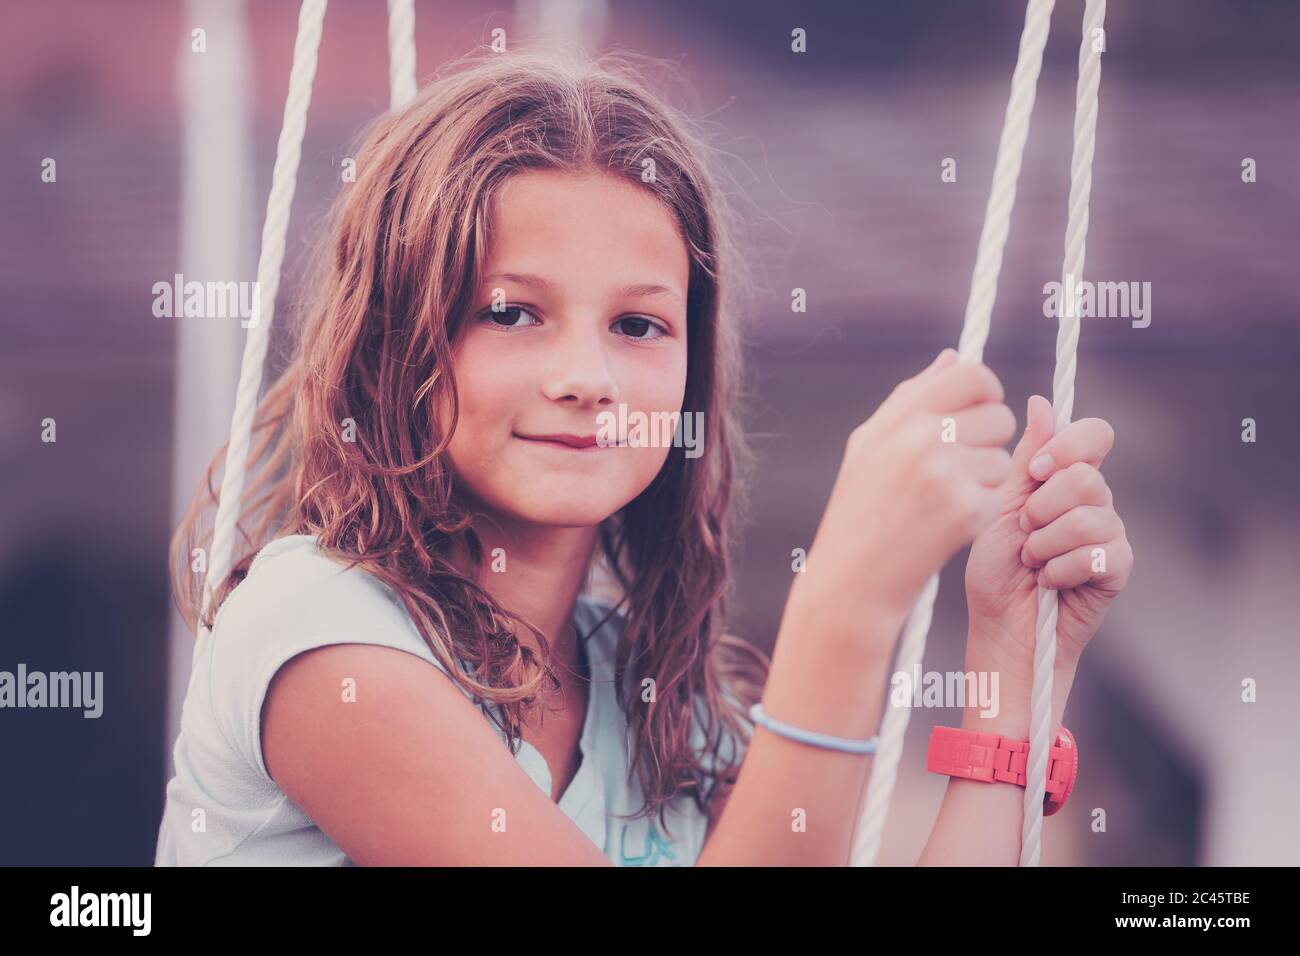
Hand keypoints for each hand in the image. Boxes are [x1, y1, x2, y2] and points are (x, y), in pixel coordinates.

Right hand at [797, 348, 1014, 634]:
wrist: (850, 581)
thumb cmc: (860, 512)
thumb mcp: (871, 447)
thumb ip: (912, 398)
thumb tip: (953, 358)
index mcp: (897, 416)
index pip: (972, 374)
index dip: (985, 393)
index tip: (978, 415)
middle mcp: (919, 436)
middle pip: (999, 416)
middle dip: (990, 442)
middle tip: (960, 470)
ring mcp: (943, 473)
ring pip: (1003, 460)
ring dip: (985, 483)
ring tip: (944, 503)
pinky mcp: (964, 509)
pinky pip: (998, 496)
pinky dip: (980, 514)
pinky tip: (947, 527)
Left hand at [964, 394, 1134, 680]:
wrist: (1000, 626)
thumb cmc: (995, 568)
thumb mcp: (999, 506)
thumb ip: (1026, 460)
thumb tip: (1040, 403)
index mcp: (1065, 480)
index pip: (1093, 435)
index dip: (1067, 446)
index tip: (1035, 472)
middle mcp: (1094, 501)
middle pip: (1088, 475)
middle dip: (1043, 506)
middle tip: (1023, 532)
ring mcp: (1110, 534)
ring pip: (1089, 515)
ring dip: (1046, 542)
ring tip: (1031, 560)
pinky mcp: (1117, 568)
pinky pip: (1096, 552)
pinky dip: (1060, 569)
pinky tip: (1048, 582)